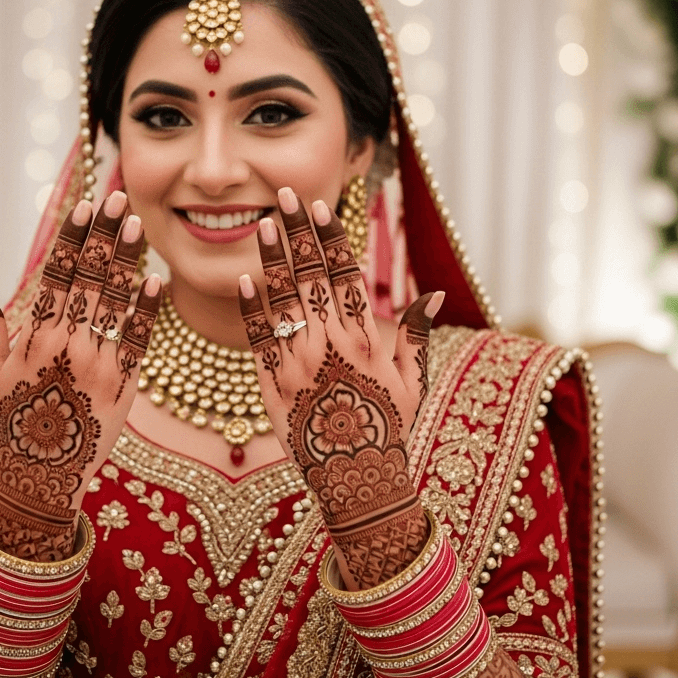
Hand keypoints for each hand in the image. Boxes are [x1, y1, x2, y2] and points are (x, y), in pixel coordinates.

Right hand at [0, 191, 161, 560]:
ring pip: (114, 302)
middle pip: (87, 279)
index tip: (86, 207)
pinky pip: (138, 342)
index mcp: (34, 338)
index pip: (54, 275)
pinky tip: (157, 282)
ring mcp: (96, 364)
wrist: (42, 478)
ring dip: (127, 260)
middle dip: (104, 236)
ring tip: (137, 225)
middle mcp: (65, 345)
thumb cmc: (13, 422)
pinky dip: (147, 311)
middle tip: (120, 199)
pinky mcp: (123, 385)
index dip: (72, 239)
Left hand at [238, 187, 442, 587]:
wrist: (357, 483)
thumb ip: (414, 335)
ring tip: (262, 224)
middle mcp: (332, 346)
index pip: (346, 276)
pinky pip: (260, 342)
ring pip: (284, 302)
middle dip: (296, 233)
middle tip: (282, 195)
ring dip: (272, 260)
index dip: (331, 238)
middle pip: (312, 278)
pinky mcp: (274, 387)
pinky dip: (252, 310)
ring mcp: (300, 366)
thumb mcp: (411, 383)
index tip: (319, 206)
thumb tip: (433, 294)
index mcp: (365, 340)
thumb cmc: (389, 431)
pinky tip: (244, 280)